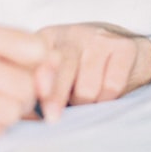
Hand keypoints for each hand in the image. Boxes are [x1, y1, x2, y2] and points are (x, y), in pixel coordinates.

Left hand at [35, 22, 150, 120]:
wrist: (125, 51)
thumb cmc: (82, 69)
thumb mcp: (57, 72)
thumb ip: (40, 89)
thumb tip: (24, 115)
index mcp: (49, 38)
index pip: (39, 57)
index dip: (38, 77)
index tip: (36, 96)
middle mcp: (73, 33)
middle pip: (63, 67)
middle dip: (56, 96)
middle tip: (53, 117)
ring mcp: (99, 38)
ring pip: (87, 86)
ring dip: (87, 103)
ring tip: (88, 98)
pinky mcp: (124, 46)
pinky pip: (111, 86)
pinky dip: (108, 100)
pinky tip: (106, 94)